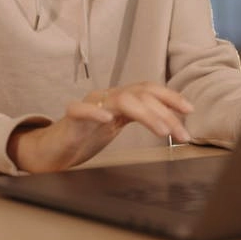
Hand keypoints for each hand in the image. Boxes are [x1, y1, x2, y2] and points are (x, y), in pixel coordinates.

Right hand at [7, 82, 193, 172]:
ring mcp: (89, 105)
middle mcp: (106, 97)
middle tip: (181, 134)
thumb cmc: (84, 137)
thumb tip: (174, 122)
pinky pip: (81, 110)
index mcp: (119, 99)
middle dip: (165, 112)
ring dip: (145, 114)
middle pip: (140, 94)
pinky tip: (107, 120)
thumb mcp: (117, 127)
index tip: (190, 110)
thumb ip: (140, 118)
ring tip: (161, 130)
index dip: (170, 97)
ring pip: (120, 100)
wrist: (50, 149)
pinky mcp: (70, 118)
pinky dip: (95, 112)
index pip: (148, 90)